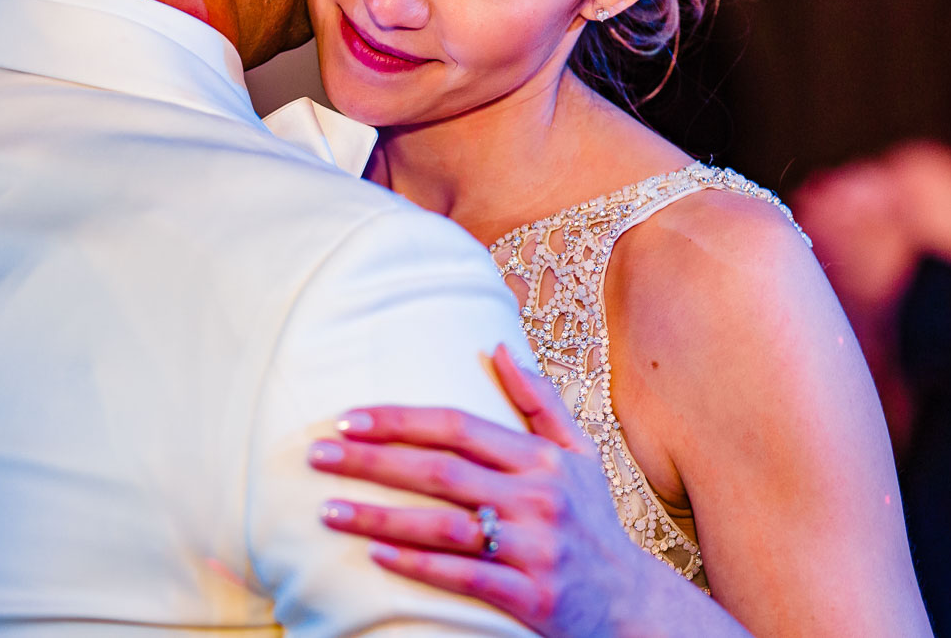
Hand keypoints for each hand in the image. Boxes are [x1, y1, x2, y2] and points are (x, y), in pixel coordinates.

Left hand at [308, 345, 683, 636]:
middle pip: (440, 471)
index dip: (400, 420)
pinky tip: (375, 555)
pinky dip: (417, 564)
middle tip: (317, 455)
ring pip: (443, 525)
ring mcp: (533, 548)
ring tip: (327, 510)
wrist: (632, 603)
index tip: (348, 418)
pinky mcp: (530, 596)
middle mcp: (537, 497)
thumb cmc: (593, 522)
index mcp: (542, 459)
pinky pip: (463, 576)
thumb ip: (539, 401)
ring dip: (379, 516)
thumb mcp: (579, 454)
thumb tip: (500, 347)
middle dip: (372, 461)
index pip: (459, 426)